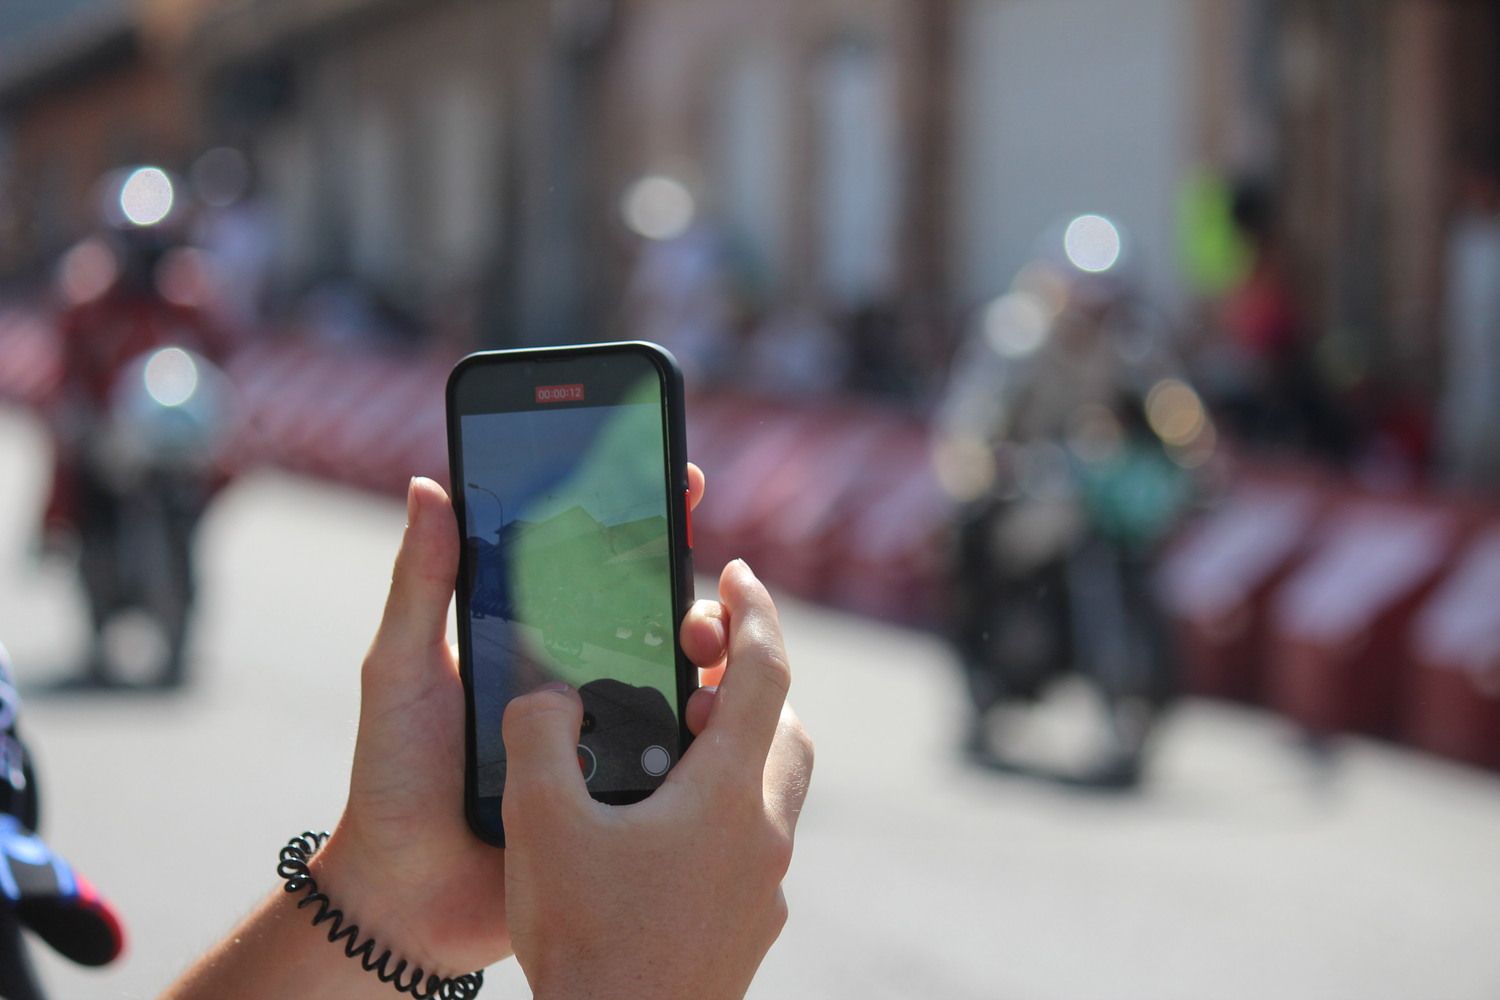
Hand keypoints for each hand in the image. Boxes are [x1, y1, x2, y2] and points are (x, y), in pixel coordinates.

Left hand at [315, 467, 707, 976]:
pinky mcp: (628, 795)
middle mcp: (580, 679)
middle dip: (688, 588)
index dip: (639, 518)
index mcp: (532, 638)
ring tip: (703, 654)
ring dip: (706, 657)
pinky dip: (708, 729)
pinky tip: (714, 715)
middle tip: (696, 581)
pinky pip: (682, 755)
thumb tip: (427, 483)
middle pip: (654, 616)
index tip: (673, 477)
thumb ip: (422, 583)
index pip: (594, 566)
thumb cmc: (396, 774)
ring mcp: (609, 736)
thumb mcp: (403, 668)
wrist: (407, 895)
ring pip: (681, 681)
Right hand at [502, 559, 814, 999]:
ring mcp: (764, 885)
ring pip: (774, 790)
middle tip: (691, 673)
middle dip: (749, 683)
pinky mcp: (750, 926)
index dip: (753, 610)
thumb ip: (540, 735)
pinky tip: (660, 832)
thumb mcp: (539, 823)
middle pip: (784, 728)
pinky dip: (724, 810)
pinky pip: (753, 842)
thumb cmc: (587, 939)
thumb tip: (550, 693)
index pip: (765, 671)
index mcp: (728, 792)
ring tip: (669, 749)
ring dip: (738, 750)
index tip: (734, 572)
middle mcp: (764, 833)